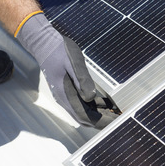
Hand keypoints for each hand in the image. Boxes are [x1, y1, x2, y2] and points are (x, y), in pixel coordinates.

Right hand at [17, 13, 116, 127]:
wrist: (43, 43)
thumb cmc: (58, 50)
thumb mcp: (73, 62)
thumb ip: (82, 79)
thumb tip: (91, 97)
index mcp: (65, 95)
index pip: (85, 116)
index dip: (101, 121)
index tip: (117, 121)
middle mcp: (64, 99)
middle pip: (85, 118)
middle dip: (102, 121)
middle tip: (120, 118)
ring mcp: (65, 96)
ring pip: (83, 113)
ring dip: (99, 115)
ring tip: (116, 112)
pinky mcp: (67, 91)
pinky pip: (81, 104)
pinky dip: (94, 107)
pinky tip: (105, 102)